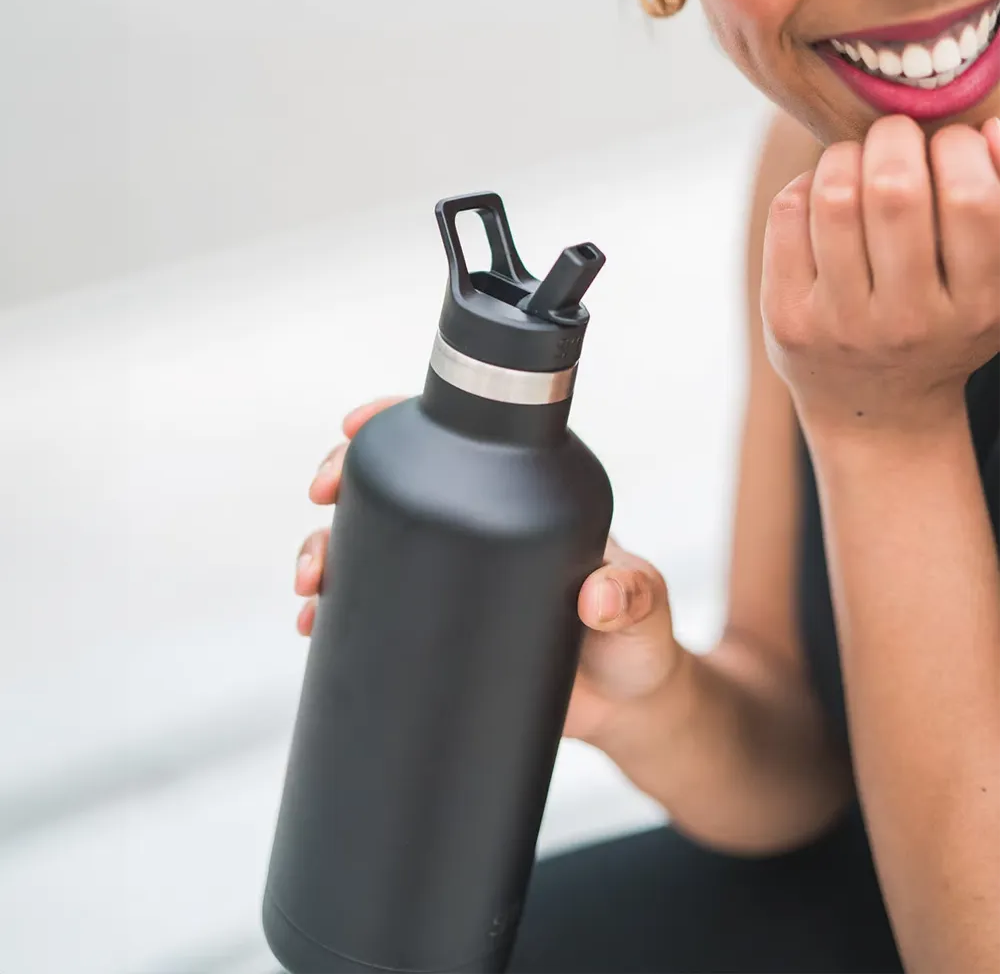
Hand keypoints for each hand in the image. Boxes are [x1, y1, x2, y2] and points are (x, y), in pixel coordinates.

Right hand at [294, 398, 681, 747]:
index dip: (397, 420)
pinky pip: (374, 608)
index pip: (456, 439)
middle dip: (344, 481)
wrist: (624, 707)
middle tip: (321, 501)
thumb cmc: (640, 644)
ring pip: (373, 544)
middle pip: (398, 483)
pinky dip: (336, 611)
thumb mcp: (643, 611)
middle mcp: (479, 528)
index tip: (355, 425)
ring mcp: (453, 578)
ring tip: (312, 583)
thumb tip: (597, 596)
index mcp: (523, 497)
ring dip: (326, 548)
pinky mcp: (436, 628)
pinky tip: (312, 625)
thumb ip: (632, 598)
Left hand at [761, 116, 999, 441]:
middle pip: (894, 192)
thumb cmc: (941, 330)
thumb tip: (989, 130)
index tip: (951, 144)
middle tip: (895, 134)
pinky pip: (787, 217)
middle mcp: (906, 320)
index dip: (959, 149)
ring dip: (845, 155)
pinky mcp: (788, 319)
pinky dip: (805, 185)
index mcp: (975, 306)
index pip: (972, 201)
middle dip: (894, 138)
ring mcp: (840, 324)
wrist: (875, 413)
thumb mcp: (993, 287)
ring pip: (833, 199)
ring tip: (856, 158)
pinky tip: (820, 193)